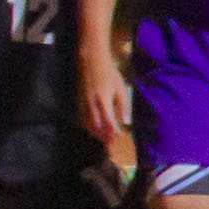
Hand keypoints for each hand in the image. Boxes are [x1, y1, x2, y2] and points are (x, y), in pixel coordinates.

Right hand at [82, 45, 136, 162]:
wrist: (93, 63)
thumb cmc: (110, 75)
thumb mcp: (121, 89)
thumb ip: (123, 106)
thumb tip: (126, 122)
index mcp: (103, 99)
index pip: (108, 120)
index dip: (112, 131)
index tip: (117, 139)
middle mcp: (92, 103)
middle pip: (97, 125)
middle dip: (103, 136)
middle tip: (110, 146)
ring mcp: (85, 103)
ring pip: (89, 123)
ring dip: (96, 133)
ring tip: (104, 142)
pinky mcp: (82, 102)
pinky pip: (85, 118)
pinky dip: (91, 126)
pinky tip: (96, 131)